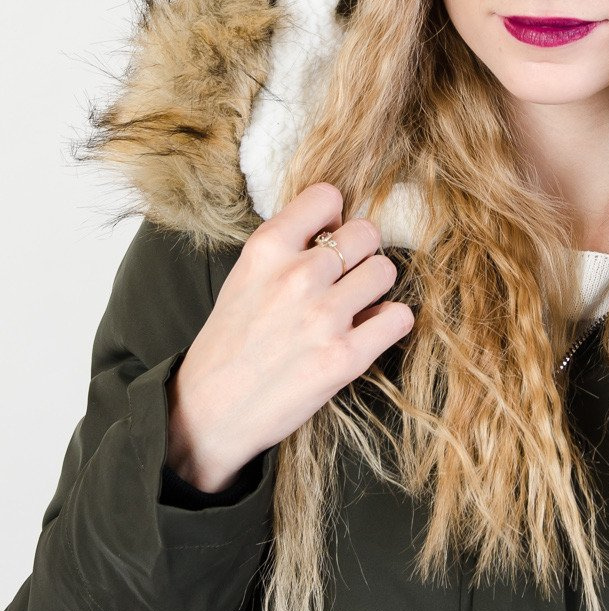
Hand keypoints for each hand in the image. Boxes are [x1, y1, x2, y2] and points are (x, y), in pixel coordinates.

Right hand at [166, 183, 414, 491]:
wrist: (207, 413)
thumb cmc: (228, 345)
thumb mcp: (245, 277)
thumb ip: (287, 248)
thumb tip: (337, 226)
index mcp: (267, 249)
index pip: (327, 196)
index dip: (333, 218)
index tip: (326, 239)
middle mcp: (298, 275)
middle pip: (367, 233)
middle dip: (361, 254)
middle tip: (344, 279)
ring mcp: (324, 316)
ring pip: (386, 271)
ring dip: (374, 289)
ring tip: (353, 307)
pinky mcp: (345, 357)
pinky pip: (399, 317)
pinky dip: (389, 324)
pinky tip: (366, 333)